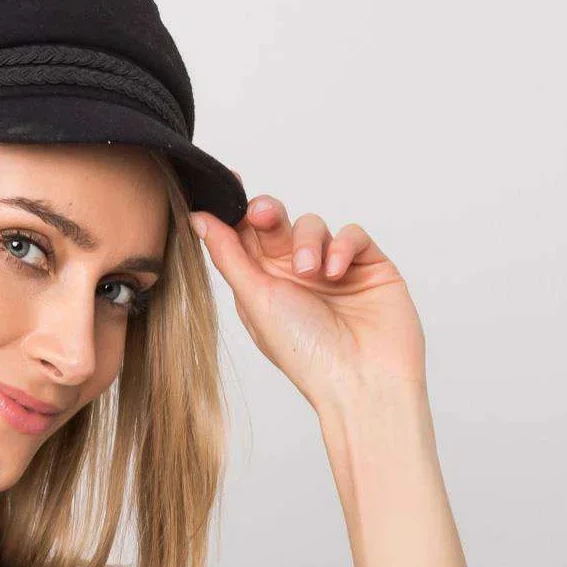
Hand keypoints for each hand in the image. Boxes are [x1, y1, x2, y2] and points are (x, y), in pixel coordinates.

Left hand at [190, 196, 426, 411]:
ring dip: (308, 242)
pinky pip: (352, 234)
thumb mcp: (255, 300)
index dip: (234, 211)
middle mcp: (295, 276)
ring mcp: (332, 269)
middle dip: (267, 213)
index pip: (244, 238)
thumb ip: (229, 255)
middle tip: (262, 215)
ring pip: (313, 225)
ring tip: (310, 272)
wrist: (362, 380)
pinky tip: (336, 273)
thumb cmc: (305, 354)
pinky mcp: (368, 265)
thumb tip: (198, 218)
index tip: (226, 186)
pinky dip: (342, 246)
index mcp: (262, 287)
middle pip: (276, 224)